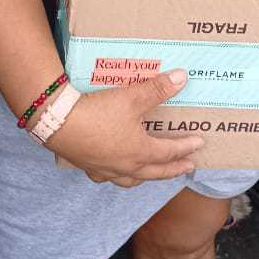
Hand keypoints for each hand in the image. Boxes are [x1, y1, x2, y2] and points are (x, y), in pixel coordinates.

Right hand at [47, 70, 204, 187]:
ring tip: (150, 174)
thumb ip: (157, 88)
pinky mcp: (86, 165)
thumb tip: (182, 78)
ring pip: (130, 180)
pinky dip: (115, 175)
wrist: (59, 123)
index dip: (185, 147)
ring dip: (144, 177)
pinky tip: (112, 168)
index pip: (169, 152)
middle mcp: (124, 166)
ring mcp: (104, 169)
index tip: (198, 144)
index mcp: (139, 152)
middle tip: (186, 168)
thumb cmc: (98, 112)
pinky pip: (106, 176)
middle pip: (154, 173)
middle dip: (172, 170)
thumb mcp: (131, 97)